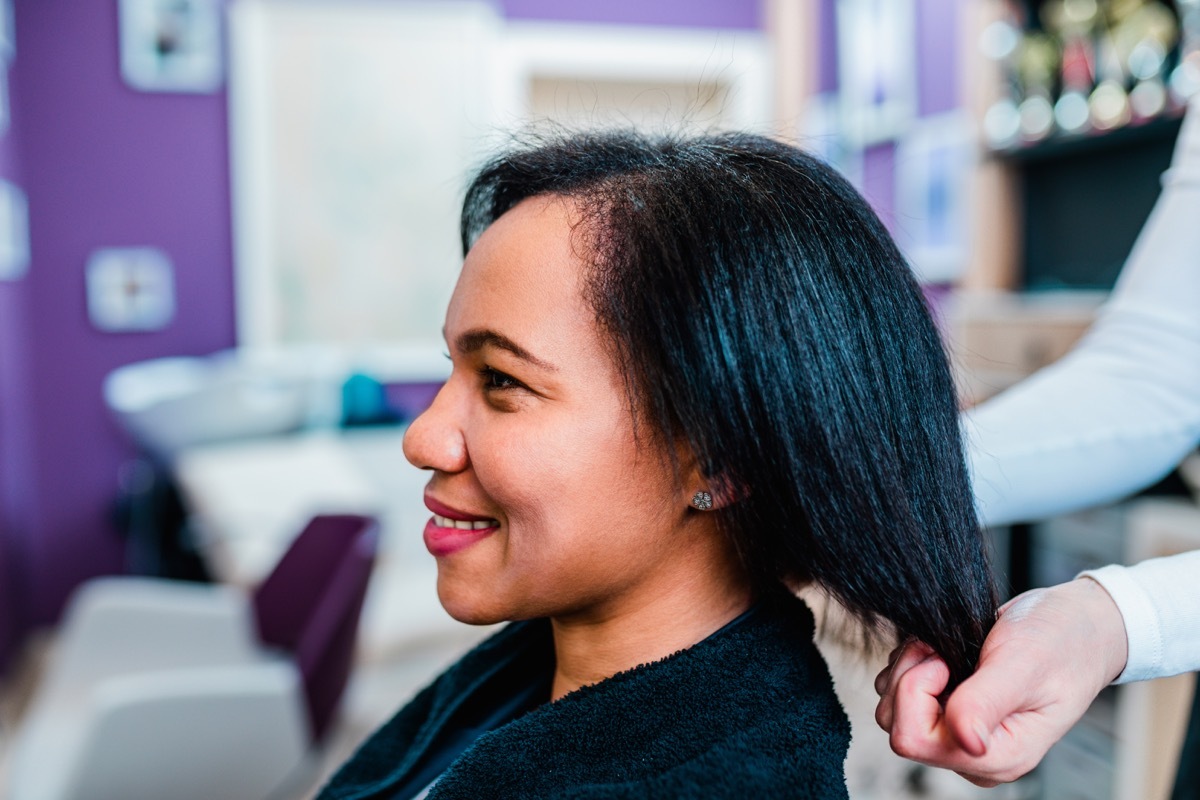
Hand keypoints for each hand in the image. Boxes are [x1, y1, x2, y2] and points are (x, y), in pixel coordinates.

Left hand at [873, 578, 1128, 785]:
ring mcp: (958, 736)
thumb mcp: (1024, 663)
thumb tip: (967, 743)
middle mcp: (973, 755)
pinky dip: (910, 667)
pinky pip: (899, 696)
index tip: (943, 661)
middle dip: (908, 678)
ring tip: (944, 651)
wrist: (1075, 627)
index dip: (916, 692)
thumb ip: (987, 702)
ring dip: (907, 670)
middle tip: (940, 650)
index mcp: (999, 756)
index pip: (914, 740)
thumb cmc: (1061, 643)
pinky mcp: (947, 715)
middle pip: (896, 726)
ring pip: (891, 710)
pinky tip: (940, 653)